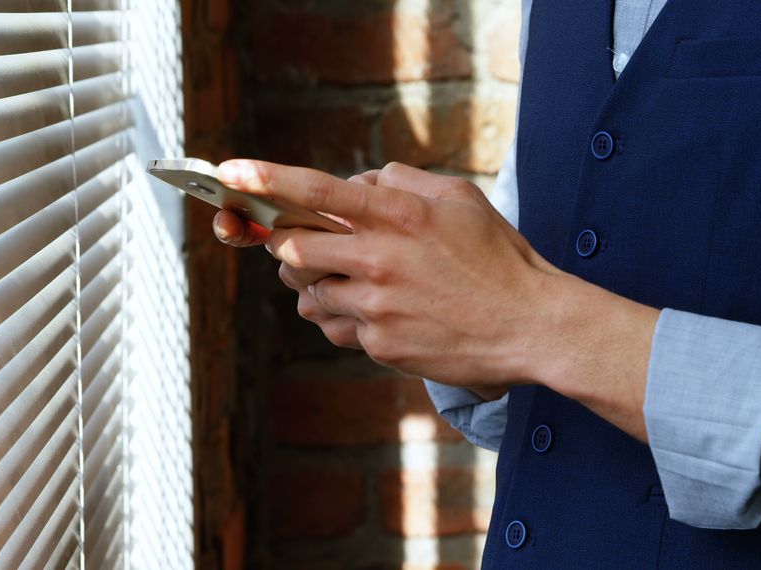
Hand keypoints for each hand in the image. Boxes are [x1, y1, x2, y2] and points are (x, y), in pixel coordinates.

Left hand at [217, 159, 558, 386]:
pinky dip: (347, 318)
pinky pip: (337, 328)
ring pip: (309, 294)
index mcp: (398, 215)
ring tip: (355, 282)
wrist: (530, 325)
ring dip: (317, 285)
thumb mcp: (459, 198)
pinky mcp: (380, 344)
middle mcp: (379, 258)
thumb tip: (357, 183)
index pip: (316, 191)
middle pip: (293, 247)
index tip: (230, 172)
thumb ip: (401, 182)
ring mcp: (377, 306)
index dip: (265, 179)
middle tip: (302, 244)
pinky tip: (381, 313)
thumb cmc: (498, 257)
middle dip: (287, 244)